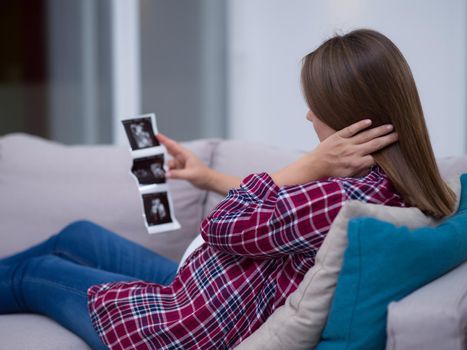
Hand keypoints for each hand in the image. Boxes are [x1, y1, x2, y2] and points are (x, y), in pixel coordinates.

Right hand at [156, 133, 211, 188]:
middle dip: (162, 151)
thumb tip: (166, 174)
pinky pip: (171, 169)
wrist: (208, 181)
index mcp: (186, 154)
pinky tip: (168, 175)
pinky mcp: (180, 170)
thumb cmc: (203, 175)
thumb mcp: (190, 174)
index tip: (157, 135)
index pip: (173, 145)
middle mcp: (182, 158)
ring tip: (167, 172)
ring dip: (167, 167)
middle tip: (153, 151)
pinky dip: (169, 172)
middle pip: (169, 151)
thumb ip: (177, 174)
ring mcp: (181, 164)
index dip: (165, 140)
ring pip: (169, 162)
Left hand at [271, 119, 397, 185]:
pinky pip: (351, 129)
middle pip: (375, 144)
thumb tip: (372, 166)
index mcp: (356, 164)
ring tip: (390, 126)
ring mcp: (345, 143)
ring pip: (366, 135)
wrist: (314, 166)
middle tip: (399, 135)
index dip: (385, 155)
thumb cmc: (331, 173)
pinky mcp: (337, 136)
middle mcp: (353, 153)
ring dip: (379, 130)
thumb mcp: (348, 177)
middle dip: (388, 139)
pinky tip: (369, 121)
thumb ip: (361, 171)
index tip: (395, 151)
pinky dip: (360, 125)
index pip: (375, 158)